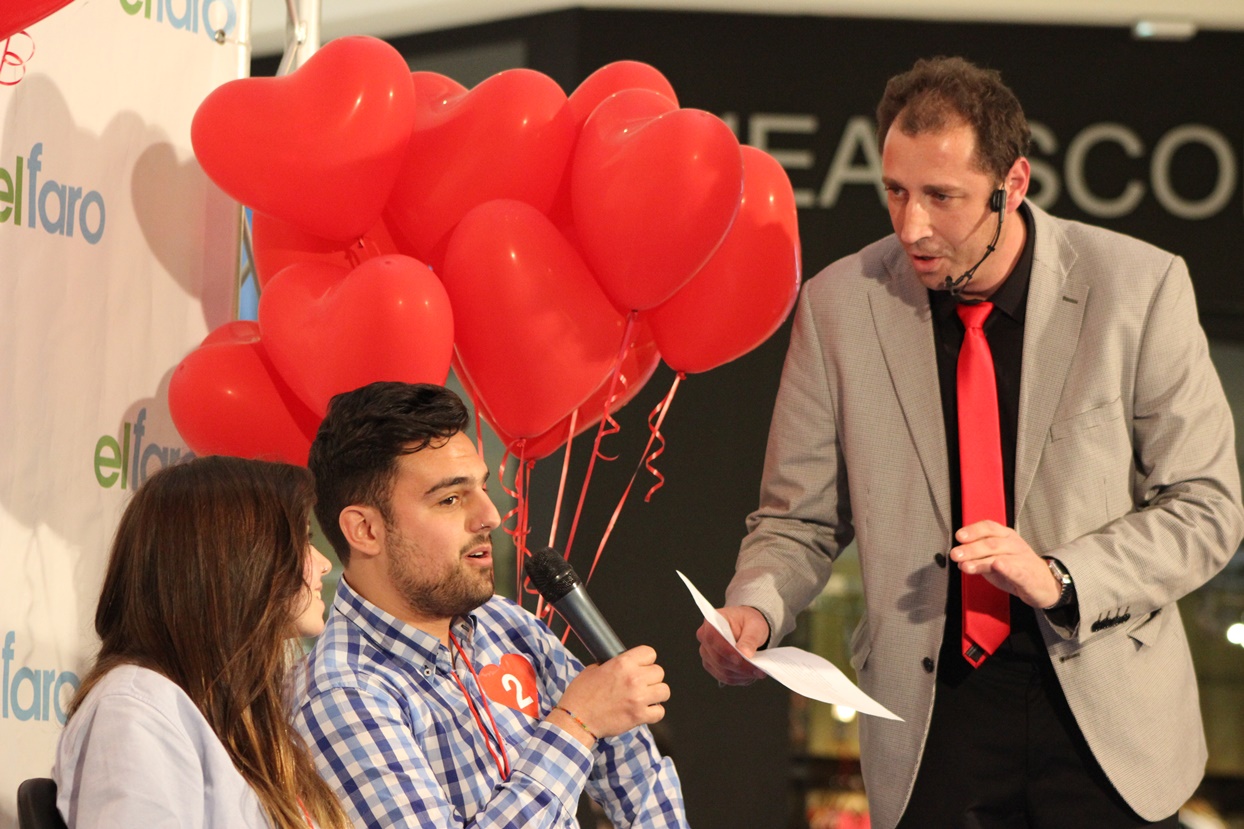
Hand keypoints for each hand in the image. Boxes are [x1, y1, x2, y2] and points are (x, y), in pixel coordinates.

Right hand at [551, 646, 668, 744]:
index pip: (650, 653)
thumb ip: (613, 664)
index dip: (646, 660)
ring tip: (645, 697)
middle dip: (651, 677)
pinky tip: (644, 711)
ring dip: (656, 694)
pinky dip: (654, 712)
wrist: (576, 719)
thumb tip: (625, 664)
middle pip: (659, 672)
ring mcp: (638, 698)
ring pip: (664, 691)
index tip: (642, 665)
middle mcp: (634, 679)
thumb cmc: (581, 695)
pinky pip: (660, 712)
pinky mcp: (639, 716)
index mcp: (622, 663)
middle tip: (641, 684)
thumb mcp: (594, 669)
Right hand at [696, 605, 768, 684]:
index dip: (727, 651)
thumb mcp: (754, 625)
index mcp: (711, 623)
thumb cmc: (748, 622)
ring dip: (741, 675)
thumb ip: (750, 638)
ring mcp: (707, 654)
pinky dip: (739, 678)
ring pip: (722, 671)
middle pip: (718, 658)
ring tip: (757, 672)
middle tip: (759, 670)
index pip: (713, 639)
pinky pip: (724, 677)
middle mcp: (705, 638)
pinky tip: (750, 675)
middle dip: (740, 667)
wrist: (747, 628)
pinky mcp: (712, 665)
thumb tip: (745, 653)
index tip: (743, 659)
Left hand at [951, 520, 1061, 608]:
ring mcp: (1021, 559)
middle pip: (991, 543)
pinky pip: (1016, 570)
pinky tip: (998, 566)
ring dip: (980, 561)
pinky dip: (1006, 568)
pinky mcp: (1027, 576)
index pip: (989, 527)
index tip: (959, 536)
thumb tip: (959, 556)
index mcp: (1006, 536)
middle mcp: (1014, 544)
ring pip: (999, 556)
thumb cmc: (1017, 567)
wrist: (1045, 584)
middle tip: (956, 554)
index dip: (973, 530)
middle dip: (971, 548)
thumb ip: (978, 555)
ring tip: (966, 565)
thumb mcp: (996, 556)